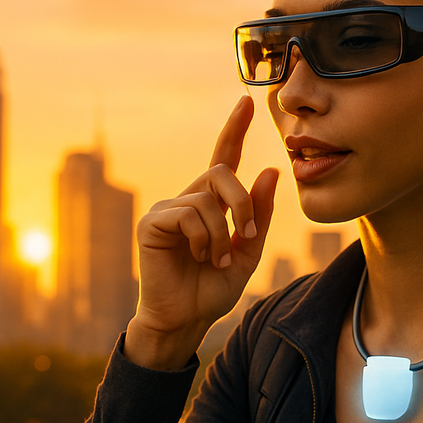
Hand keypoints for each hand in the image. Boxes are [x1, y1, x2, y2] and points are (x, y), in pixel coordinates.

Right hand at [125, 95, 278, 369]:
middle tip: (248, 233)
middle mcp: (189, 199)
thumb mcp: (248, 252)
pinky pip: (188, 213)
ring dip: (222, 234)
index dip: (234, 130)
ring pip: (208, 198)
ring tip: (216, 260)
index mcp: (212, 204)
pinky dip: (203, 238)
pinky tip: (199, 257)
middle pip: (223, 172)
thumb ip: (259, 214)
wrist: (186, 319)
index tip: (246, 103)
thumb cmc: (212, 288)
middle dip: (244, 202)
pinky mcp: (152, 222)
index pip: (225, 158)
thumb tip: (270, 171)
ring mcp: (168, 208)